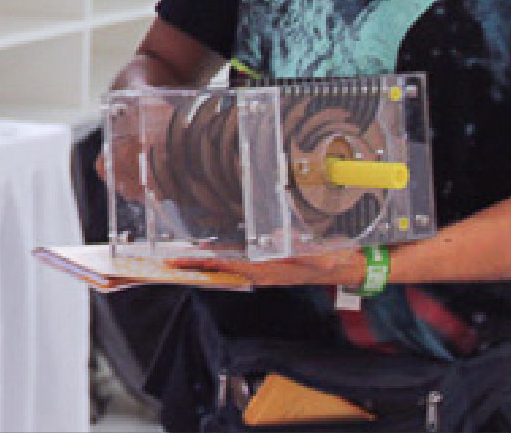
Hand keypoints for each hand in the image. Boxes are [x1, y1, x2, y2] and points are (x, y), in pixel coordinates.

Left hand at [168, 249, 359, 287]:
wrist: (343, 268)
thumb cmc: (331, 260)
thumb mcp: (322, 254)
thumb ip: (302, 248)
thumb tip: (278, 237)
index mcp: (269, 271)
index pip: (230, 266)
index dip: (206, 262)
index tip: (183, 260)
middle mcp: (261, 273)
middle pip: (221, 268)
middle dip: (196, 265)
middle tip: (168, 259)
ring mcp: (262, 271)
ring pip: (226, 266)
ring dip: (204, 262)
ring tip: (179, 256)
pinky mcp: (265, 267)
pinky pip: (236, 263)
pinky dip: (219, 257)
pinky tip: (208, 251)